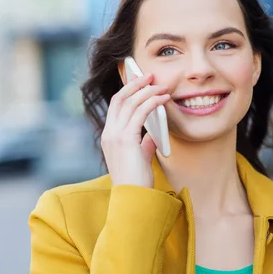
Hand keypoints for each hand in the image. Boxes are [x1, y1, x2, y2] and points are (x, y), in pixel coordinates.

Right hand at [101, 73, 169, 187]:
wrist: (133, 198)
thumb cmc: (137, 181)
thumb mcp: (139, 158)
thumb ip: (143, 144)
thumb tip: (151, 135)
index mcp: (109, 136)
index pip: (115, 106)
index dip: (128, 90)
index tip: (141, 82)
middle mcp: (109, 133)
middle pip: (120, 98)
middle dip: (136, 83)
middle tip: (151, 76)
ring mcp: (115, 135)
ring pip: (130, 102)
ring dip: (148, 91)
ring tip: (162, 86)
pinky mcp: (126, 139)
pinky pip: (140, 112)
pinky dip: (152, 102)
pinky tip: (163, 99)